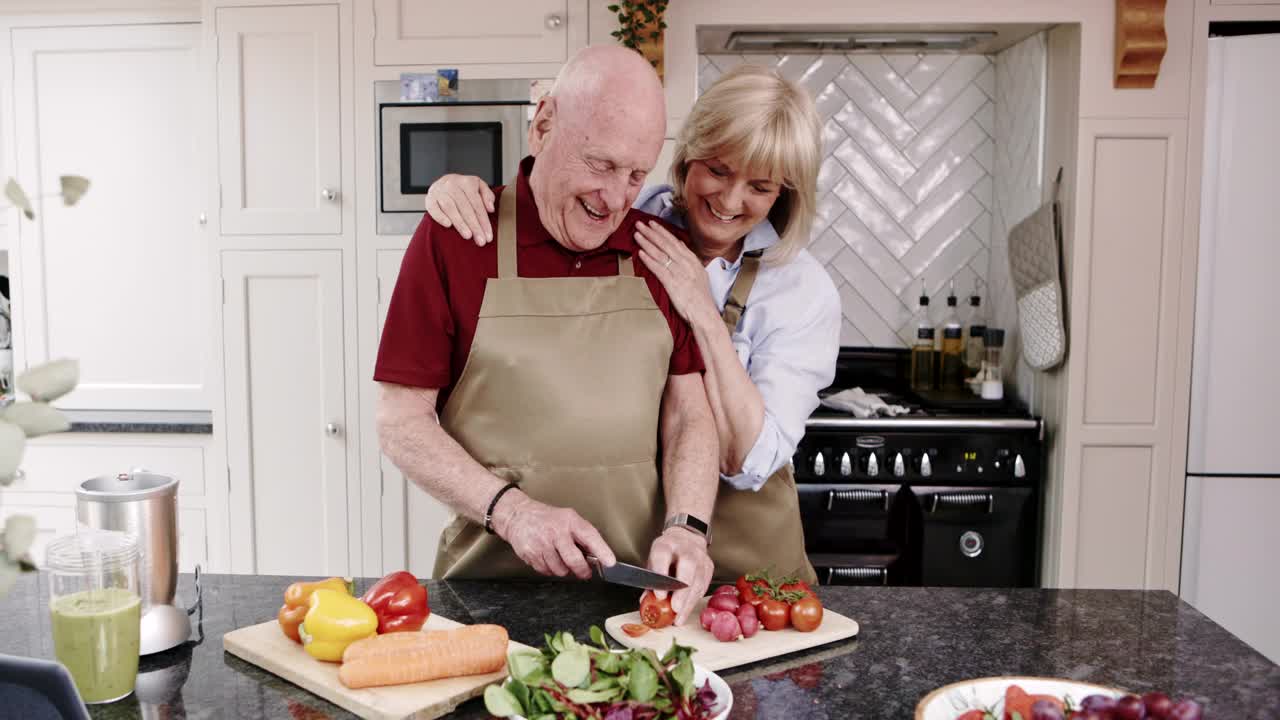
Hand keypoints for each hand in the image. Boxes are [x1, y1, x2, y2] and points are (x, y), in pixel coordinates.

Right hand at [423, 174, 494, 244]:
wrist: (443, 183)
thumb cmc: (464, 189)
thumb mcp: (479, 187)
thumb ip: (487, 196)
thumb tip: (490, 208)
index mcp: (467, 182)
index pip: (477, 204)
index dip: (484, 221)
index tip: (488, 236)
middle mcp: (452, 184)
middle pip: (465, 207)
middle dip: (474, 226)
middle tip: (480, 240)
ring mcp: (440, 191)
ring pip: (450, 208)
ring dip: (460, 223)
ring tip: (468, 236)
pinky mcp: (429, 198)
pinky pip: (433, 208)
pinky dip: (440, 216)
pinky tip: (448, 225)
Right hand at [493, 492, 615, 579]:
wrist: (518, 515)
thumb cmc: (547, 518)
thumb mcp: (568, 518)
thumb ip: (582, 534)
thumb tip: (598, 554)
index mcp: (569, 521)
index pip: (589, 536)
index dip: (602, 551)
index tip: (610, 562)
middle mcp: (555, 532)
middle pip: (574, 560)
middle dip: (582, 570)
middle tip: (585, 572)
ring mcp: (542, 544)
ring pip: (560, 570)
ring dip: (564, 570)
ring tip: (561, 559)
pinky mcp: (531, 554)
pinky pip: (546, 571)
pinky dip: (550, 569)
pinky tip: (548, 558)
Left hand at [634, 221, 716, 326]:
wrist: (705, 314)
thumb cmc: (701, 297)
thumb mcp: (699, 274)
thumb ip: (689, 259)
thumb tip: (681, 245)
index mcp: (692, 261)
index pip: (675, 242)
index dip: (662, 232)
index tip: (652, 223)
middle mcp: (686, 264)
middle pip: (666, 244)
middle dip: (651, 233)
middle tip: (640, 223)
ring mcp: (679, 273)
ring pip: (660, 254)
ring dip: (647, 243)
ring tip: (637, 234)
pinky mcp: (672, 284)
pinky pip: (659, 269)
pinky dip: (649, 260)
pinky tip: (640, 253)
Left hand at [646, 527, 712, 625]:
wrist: (686, 540)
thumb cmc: (666, 555)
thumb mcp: (653, 562)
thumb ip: (650, 582)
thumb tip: (646, 603)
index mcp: (666, 544)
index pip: (662, 556)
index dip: (661, 574)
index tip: (659, 595)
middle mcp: (685, 548)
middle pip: (687, 567)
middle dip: (682, 591)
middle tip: (675, 609)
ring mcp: (700, 557)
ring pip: (698, 580)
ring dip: (689, 602)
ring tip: (679, 618)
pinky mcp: (709, 567)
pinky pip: (704, 586)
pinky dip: (694, 601)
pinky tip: (686, 611)